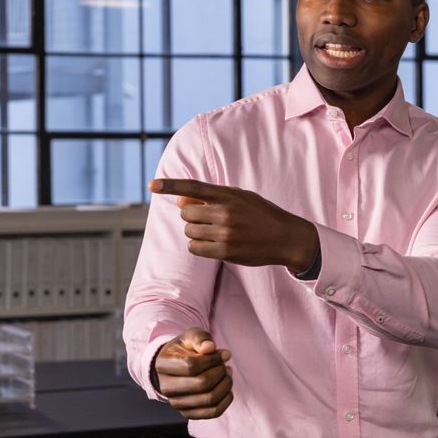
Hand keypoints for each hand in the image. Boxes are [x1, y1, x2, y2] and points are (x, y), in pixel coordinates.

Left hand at [149, 178, 319, 271]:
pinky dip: (198, 246)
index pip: (193, 187)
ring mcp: (225, 233)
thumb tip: (179, 201)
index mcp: (228, 195)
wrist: (285, 237)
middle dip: (191, 216)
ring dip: (196, 232)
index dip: (170, 185)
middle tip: (206, 218)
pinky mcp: (225, 252)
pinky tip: (213, 243)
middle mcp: (225, 213)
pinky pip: (195, 248)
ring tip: (215, 231)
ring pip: (190, 231)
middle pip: (186, 213)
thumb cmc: (260, 214)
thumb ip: (210, 198)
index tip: (151, 185)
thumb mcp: (240, 198)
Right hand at [154, 327, 233, 419]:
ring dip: (225, 385)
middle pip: (202, 384)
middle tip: (224, 365)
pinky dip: (226, 400)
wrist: (176, 366)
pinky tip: (227, 388)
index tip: (220, 355)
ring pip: (209, 399)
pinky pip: (213, 412)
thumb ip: (200, 338)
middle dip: (220, 372)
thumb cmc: (184, 349)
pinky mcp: (188, 413)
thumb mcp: (190, 336)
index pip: (191, 366)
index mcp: (163, 365)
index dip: (211, 360)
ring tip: (227, 374)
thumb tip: (210, 348)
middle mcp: (166, 387)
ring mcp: (176, 403)